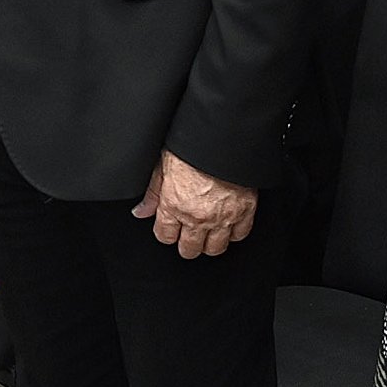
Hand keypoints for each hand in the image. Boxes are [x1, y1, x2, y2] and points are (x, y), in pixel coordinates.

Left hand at [133, 151, 258, 258]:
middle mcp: (198, 216)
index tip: (170, 228)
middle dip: (186, 244)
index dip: (166, 233)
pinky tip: (228, 226)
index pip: (165, 236)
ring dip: (209, 243)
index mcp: (174, 205)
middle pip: (190, 249)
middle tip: (188, 235)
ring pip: (215, 248)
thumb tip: (141, 211)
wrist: (224, 137)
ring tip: (207, 234)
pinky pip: (239, 235)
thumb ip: (152, 193)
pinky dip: (234, 233)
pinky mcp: (245, 211)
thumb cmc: (192, 144)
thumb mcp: (163, 164)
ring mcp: (222, 217)